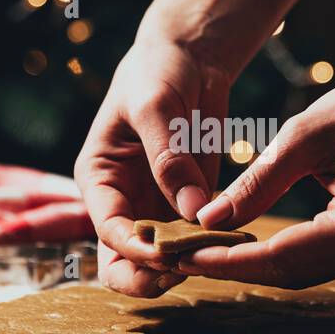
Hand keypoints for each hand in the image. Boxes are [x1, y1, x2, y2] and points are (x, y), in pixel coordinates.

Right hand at [74, 37, 233, 296]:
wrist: (189, 58)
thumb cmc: (159, 71)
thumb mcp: (157, 106)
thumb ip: (169, 159)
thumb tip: (191, 213)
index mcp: (99, 178)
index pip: (108, 229)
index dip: (133, 248)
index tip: (165, 254)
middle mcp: (122, 201)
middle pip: (121, 262)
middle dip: (148, 275)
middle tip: (185, 270)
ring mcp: (154, 207)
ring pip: (158, 261)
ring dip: (184, 266)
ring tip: (216, 256)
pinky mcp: (186, 206)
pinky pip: (194, 240)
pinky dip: (210, 247)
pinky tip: (235, 241)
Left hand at [179, 60, 334, 287]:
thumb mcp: (302, 137)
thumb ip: (257, 183)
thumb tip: (209, 220)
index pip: (281, 255)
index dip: (228, 259)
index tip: (184, 255)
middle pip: (290, 273)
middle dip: (234, 268)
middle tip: (181, 258)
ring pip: (301, 273)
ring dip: (252, 266)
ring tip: (202, 253)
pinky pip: (315, 260)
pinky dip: (276, 255)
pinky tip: (240, 244)